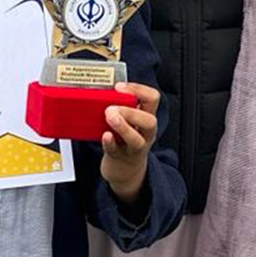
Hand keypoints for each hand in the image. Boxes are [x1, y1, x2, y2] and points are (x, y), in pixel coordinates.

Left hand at [100, 82, 159, 204]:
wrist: (124, 169)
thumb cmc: (123, 138)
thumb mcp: (127, 120)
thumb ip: (120, 106)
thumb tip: (102, 89)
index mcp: (146, 117)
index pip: (152, 98)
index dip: (139, 89)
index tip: (120, 87)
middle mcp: (145, 133)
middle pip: (150, 121)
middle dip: (131, 112)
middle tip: (111, 108)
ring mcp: (135, 148)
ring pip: (136, 139)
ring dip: (123, 127)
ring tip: (109, 117)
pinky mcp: (121, 158)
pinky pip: (116, 151)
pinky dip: (110, 143)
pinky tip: (105, 136)